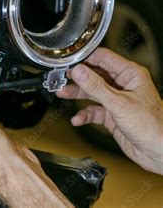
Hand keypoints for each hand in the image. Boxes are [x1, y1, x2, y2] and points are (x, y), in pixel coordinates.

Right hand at [57, 48, 162, 174]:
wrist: (161, 153)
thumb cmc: (154, 126)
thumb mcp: (119, 103)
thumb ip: (96, 86)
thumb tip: (78, 70)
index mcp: (130, 74)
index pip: (102, 58)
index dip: (84, 59)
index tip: (68, 61)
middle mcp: (122, 85)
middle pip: (93, 74)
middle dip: (77, 77)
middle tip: (60, 77)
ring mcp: (117, 100)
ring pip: (91, 92)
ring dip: (77, 94)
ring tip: (62, 93)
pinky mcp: (113, 115)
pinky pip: (94, 111)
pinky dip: (84, 114)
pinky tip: (78, 119)